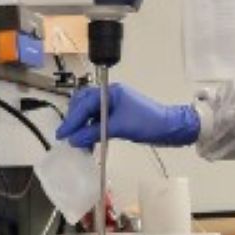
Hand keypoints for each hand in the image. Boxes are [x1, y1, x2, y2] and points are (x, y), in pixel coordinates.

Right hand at [56, 83, 200, 149]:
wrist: (171, 128)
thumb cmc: (148, 123)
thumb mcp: (120, 127)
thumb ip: (94, 133)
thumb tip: (74, 140)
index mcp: (111, 92)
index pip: (85, 104)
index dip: (72, 120)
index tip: (62, 134)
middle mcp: (111, 96)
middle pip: (84, 105)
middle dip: (75, 121)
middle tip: (68, 137)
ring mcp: (114, 106)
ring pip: (90, 114)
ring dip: (82, 128)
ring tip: (78, 143)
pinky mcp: (118, 116)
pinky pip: (98, 122)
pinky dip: (91, 131)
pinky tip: (88, 142)